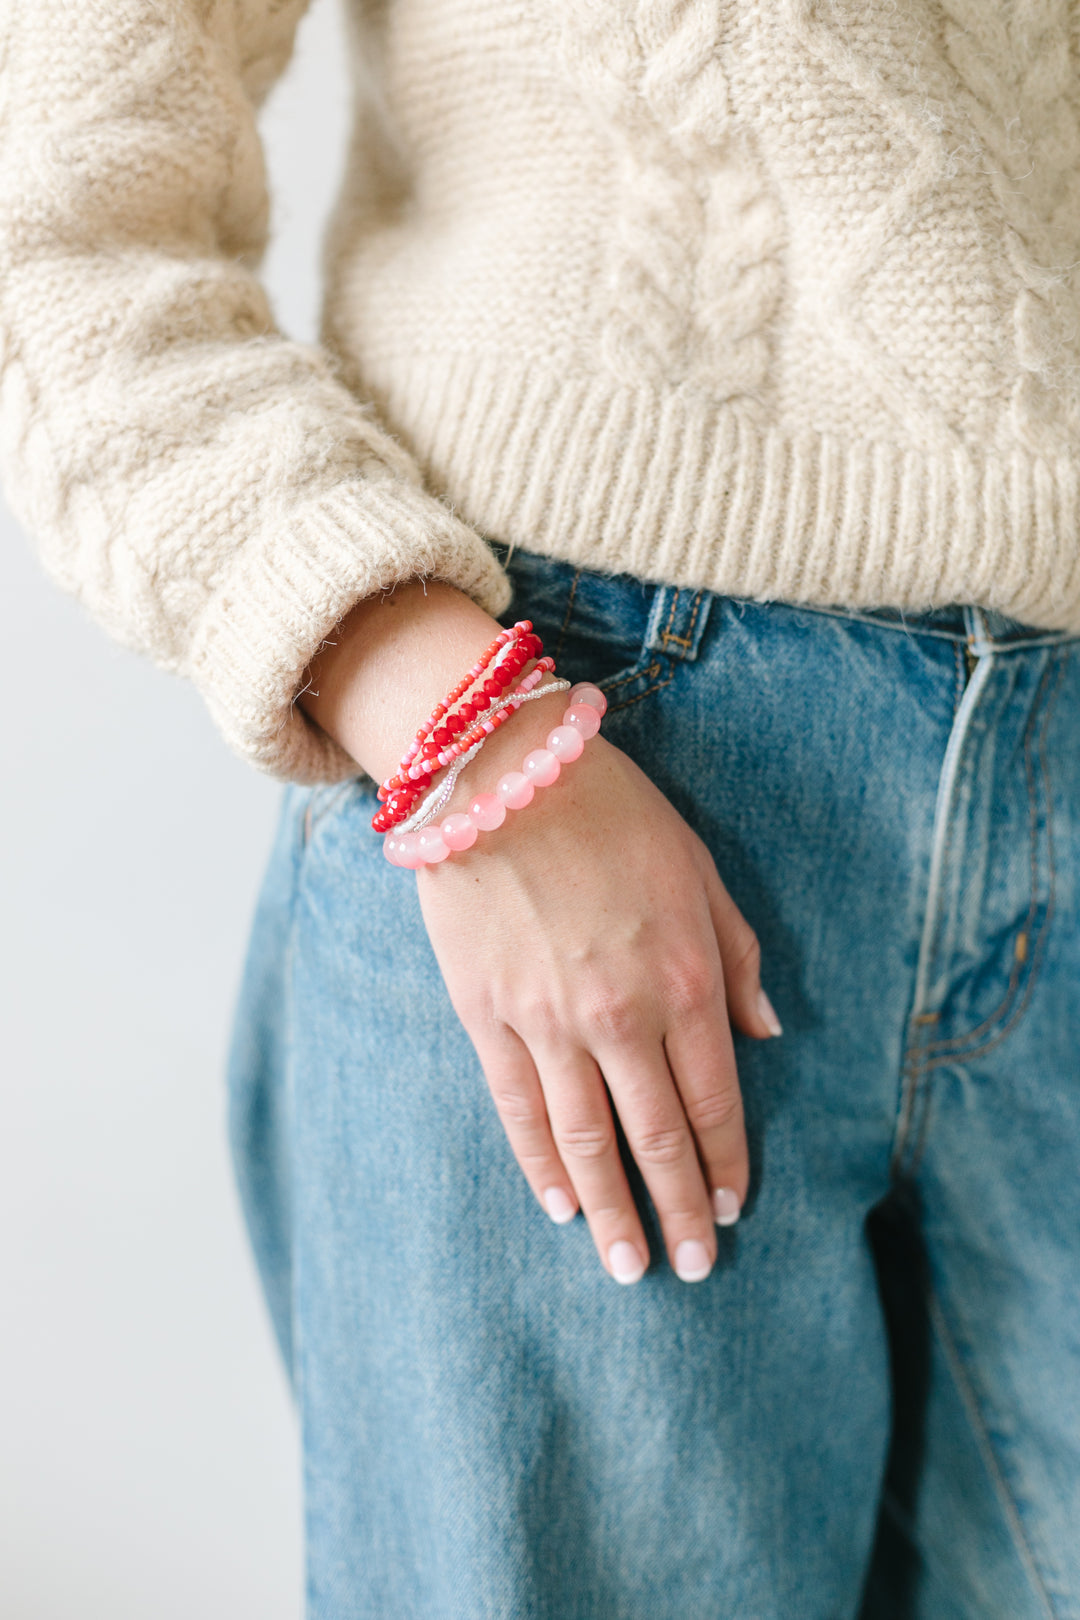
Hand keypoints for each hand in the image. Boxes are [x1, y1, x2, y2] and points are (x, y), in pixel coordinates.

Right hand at [300, 579, 780, 1283]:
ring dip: (611, 1212)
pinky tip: (559, 1205)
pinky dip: (540, 1164)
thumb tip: (766, 1033)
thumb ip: (737, 955)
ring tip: (627, 1267)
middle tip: (691, 1269)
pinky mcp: (486, 1015)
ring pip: (586, 1142)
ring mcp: (547, 1022)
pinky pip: (517, 1109)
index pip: (714, 1102)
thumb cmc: (611, 810)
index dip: (726, 1164)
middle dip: (679, 1211)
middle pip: (655, 1139)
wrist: (498, 771)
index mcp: (686, 978)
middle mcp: (621, 1015)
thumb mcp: (699, 868)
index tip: (733, 1211)